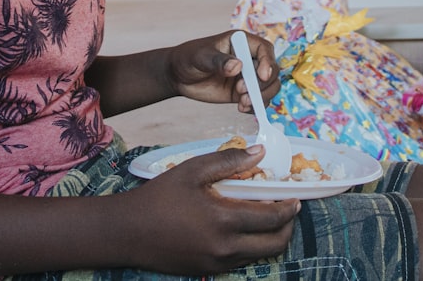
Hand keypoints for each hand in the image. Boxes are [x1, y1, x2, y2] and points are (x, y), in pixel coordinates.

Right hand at [128, 147, 298, 273]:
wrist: (128, 232)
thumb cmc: (159, 197)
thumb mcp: (193, 170)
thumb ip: (229, 161)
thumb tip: (260, 152)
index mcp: (224, 221)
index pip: (272, 218)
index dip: (288, 208)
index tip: (294, 198)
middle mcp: (225, 248)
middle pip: (275, 244)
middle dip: (287, 227)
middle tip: (287, 210)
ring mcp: (217, 263)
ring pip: (260, 255)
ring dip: (271, 238)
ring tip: (267, 218)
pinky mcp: (208, 271)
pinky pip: (242, 261)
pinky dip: (252, 246)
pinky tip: (244, 229)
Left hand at [166, 31, 280, 112]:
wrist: (177, 75)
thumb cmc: (188, 58)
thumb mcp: (201, 57)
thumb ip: (219, 61)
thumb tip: (237, 67)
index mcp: (242, 42)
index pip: (265, 50)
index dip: (268, 62)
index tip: (261, 76)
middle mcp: (249, 58)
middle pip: (272, 70)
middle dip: (262, 84)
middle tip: (241, 92)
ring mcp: (247, 76)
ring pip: (269, 87)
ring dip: (261, 97)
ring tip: (242, 103)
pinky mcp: (243, 92)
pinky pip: (258, 100)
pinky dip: (255, 107)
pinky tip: (242, 108)